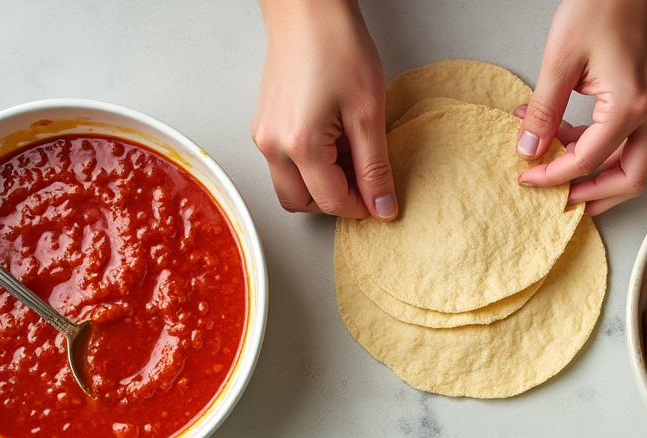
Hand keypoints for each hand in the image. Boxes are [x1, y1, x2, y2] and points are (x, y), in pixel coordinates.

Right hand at [252, 0, 396, 219]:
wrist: (307, 8)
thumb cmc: (335, 45)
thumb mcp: (368, 113)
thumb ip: (375, 169)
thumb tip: (382, 208)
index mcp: (299, 145)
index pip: (331, 202)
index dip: (361, 206)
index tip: (379, 196)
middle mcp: (272, 146)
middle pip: (302, 204)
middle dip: (334, 200)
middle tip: (362, 179)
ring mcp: (263, 136)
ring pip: (291, 188)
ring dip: (320, 185)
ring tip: (347, 155)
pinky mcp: (263, 127)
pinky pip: (285, 165)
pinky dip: (309, 166)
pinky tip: (331, 141)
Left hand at [516, 0, 646, 214]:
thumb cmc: (604, 1)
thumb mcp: (561, 59)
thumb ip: (544, 110)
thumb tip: (529, 149)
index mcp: (631, 106)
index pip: (587, 162)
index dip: (553, 176)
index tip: (527, 177)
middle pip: (630, 179)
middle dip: (594, 196)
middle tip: (560, 200)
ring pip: (636, 162)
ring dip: (600, 173)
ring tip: (560, 167)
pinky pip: (635, 138)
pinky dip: (606, 147)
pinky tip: (571, 134)